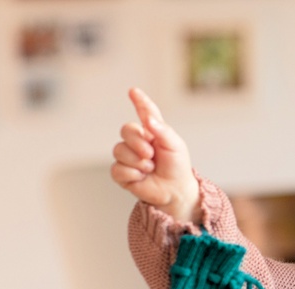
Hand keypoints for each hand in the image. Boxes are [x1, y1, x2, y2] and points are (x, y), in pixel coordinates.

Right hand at [111, 88, 200, 222]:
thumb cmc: (177, 167)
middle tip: (150, 155)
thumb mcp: (175, 146)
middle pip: (125, 130)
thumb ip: (162, 130)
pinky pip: (117, 169)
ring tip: (150, 168)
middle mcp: (138, 141)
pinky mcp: (122, 173)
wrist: (176, 191)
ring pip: (119, 150)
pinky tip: (141, 177)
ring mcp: (128, 157)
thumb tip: (148, 119)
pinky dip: (132, 173)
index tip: (134, 91)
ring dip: (137, 161)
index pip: (144, 112)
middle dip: (137, 142)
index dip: (139, 101)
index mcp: (152, 131)